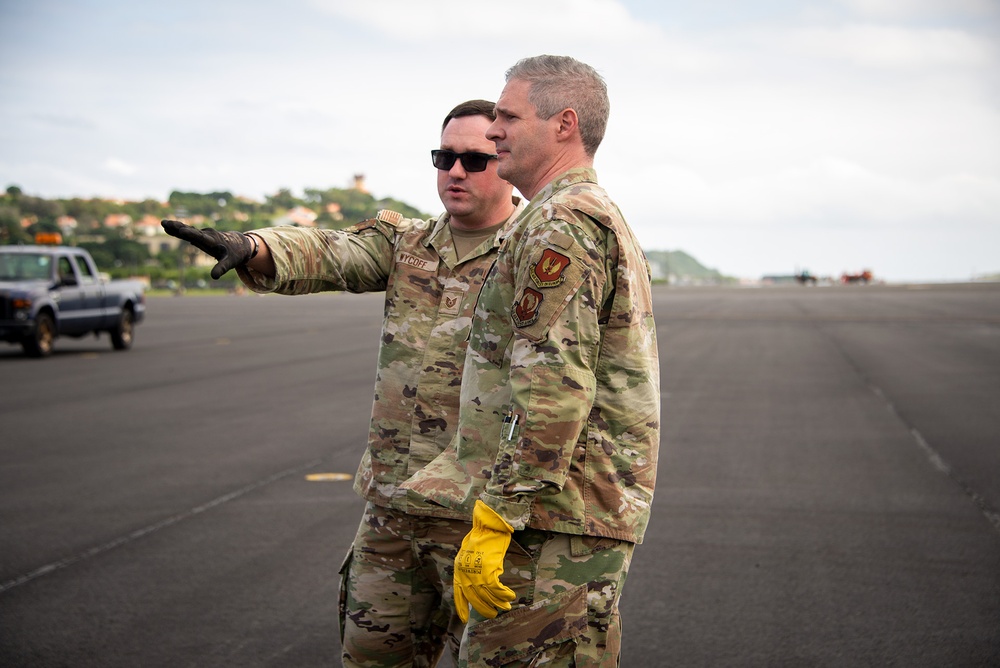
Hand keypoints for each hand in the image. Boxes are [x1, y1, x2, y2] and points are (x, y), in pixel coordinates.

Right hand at [161, 219, 254, 278]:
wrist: (239, 244)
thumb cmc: (234, 255)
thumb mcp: (230, 263)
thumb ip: (222, 268)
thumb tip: (214, 277)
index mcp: (214, 241)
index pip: (201, 237)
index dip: (191, 234)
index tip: (182, 231)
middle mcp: (208, 235)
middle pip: (191, 231)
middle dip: (179, 227)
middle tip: (166, 223)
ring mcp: (203, 234)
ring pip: (188, 229)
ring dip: (176, 227)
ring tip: (163, 223)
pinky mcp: (200, 235)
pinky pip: (188, 232)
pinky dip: (178, 230)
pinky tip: (167, 228)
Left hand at [454, 500, 515, 621]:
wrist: (488, 527)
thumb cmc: (480, 538)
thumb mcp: (466, 555)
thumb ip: (468, 570)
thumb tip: (476, 585)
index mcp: (458, 571)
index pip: (459, 595)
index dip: (462, 608)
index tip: (464, 619)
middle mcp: (466, 575)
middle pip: (475, 599)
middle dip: (484, 609)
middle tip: (493, 614)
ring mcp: (477, 574)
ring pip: (488, 596)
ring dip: (498, 603)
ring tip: (506, 606)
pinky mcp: (489, 571)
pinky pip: (498, 589)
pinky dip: (504, 594)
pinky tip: (509, 596)